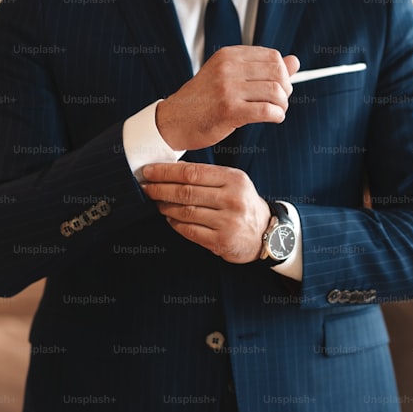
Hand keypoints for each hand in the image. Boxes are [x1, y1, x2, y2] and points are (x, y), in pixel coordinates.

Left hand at [141, 162, 269, 263]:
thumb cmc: (243, 203)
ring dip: (165, 206)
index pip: (192, 173)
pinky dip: (174, 223)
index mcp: (234, 179)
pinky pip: (189, 231)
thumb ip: (207, 176)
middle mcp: (232, 200)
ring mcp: (227, 222)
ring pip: (185, 212)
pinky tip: (169, 217)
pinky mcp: (221, 242)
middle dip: (160, 189)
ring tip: (156, 202)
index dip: (166, 172)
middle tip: (145, 187)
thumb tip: (169, 170)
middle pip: (185, 192)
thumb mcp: (233, 182)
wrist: (267, 234)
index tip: (148, 171)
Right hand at [156, 47, 299, 150]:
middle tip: (280, 101)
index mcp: (229, 55)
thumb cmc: (203, 101)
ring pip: (275, 92)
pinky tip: (273, 118)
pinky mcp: (229, 110)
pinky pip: (267, 110)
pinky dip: (277, 116)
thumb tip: (295, 61)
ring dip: (282, 105)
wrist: (174, 121)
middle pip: (278, 72)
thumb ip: (261, 68)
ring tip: (276, 112)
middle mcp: (228, 68)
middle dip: (286, 89)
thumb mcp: (229, 77)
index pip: (272, 56)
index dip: (283, 73)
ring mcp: (228, 89)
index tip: (279, 86)